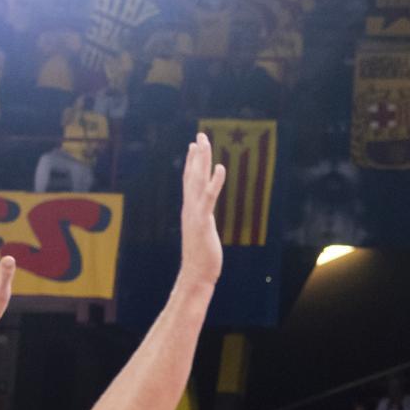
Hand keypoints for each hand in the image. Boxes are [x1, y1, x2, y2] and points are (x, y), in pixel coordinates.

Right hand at [180, 132, 225, 283]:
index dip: (192, 163)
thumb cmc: (201, 258)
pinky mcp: (203, 220)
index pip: (190, 181)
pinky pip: (209, 197)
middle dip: (197, 155)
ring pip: (197, 181)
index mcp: (190, 210)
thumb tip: (204, 220)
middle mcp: (190, 207)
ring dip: (201, 160)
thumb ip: (202, 224)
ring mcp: (195, 213)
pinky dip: (215, 181)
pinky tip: (220, 167)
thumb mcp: (202, 235)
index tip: (194, 146)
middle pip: (192, 175)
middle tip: (200, 135)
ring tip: (204, 142)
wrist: (196, 273)